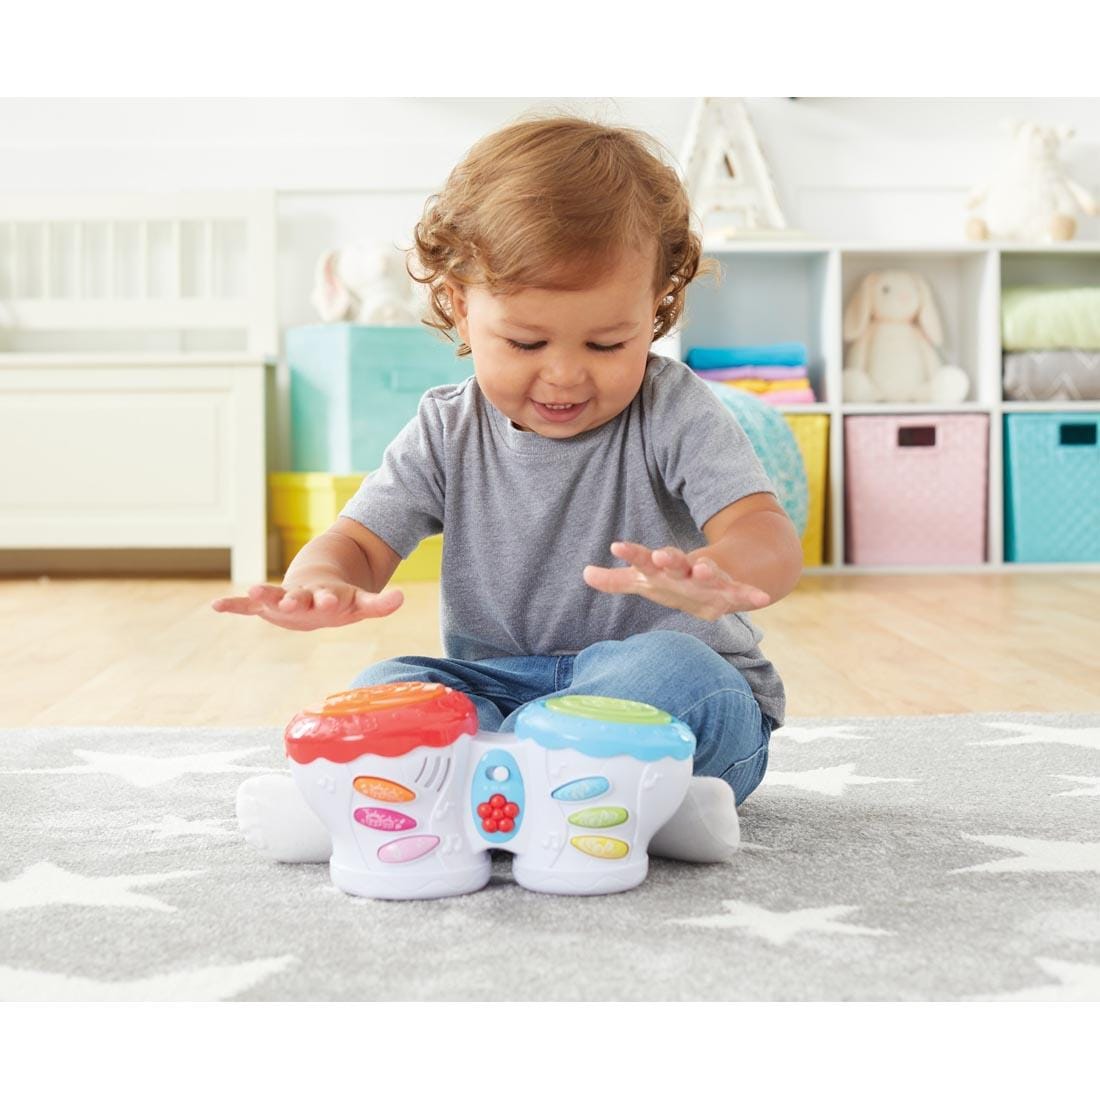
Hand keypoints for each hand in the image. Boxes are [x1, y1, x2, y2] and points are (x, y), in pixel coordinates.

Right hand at [211, 582, 403, 631]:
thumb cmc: (340, 599)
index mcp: (328, 596)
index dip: (331, 599)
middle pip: (300, 597)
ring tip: (252, 591)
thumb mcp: (360, 603)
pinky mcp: (269, 605)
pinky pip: (248, 606)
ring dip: (264, 595)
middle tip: (290, 601)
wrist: (315, 587)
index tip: (331, 600)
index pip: (330, 597)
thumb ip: (380, 603)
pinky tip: (216, 606)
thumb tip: (402, 598)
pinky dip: (234, 606)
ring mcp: (285, 599)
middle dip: (296, 600)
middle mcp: (305, 596)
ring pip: (273, 597)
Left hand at [582, 541, 770, 621]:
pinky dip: (752, 595)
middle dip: (669, 560)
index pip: (645, 560)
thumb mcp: (647, 582)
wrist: (726, 574)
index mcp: (665, 569)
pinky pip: (743, 593)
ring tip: (703, 569)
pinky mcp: (732, 592)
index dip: (632, 553)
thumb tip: (583, 573)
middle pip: (676, 564)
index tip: (616, 545)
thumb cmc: (677, 581)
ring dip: (706, 572)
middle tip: (660, 555)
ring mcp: (711, 580)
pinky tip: (763, 598)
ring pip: (709, 574)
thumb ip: (617, 581)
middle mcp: (687, 571)